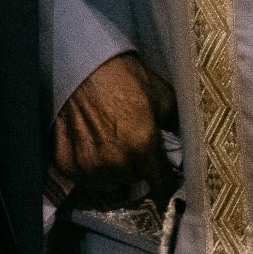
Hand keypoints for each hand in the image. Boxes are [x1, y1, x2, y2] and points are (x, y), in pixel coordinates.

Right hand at [50, 51, 178, 208]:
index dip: (166, 186)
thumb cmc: (122, 75)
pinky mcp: (66, 165)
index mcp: (142, 145)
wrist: (79, 64)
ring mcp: (88, 166)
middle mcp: (116, 161)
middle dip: (137, 168)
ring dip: (114, 172)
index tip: (166, 188)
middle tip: (133, 148)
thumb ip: (176, 125)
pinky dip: (91, 170)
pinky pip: (85, 180)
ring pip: (110, 184)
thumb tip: (186, 144)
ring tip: (112, 149)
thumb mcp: (161, 94)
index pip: (161, 182)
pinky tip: (91, 149)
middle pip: (135, 181)